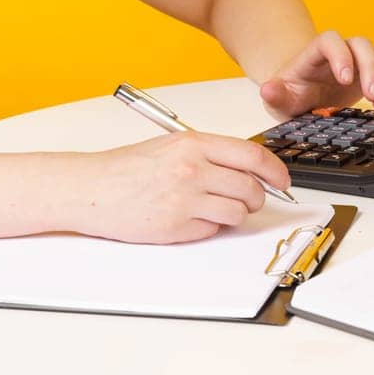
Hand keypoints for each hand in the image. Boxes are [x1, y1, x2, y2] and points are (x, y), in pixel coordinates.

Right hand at [72, 132, 291, 243]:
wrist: (90, 188)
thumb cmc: (128, 167)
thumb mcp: (172, 146)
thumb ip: (210, 154)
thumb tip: (250, 170)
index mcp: (194, 144)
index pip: (253, 156)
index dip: (276, 171)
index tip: (282, 181)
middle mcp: (192, 169)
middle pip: (251, 189)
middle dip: (255, 198)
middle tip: (245, 199)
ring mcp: (185, 200)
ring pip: (236, 214)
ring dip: (232, 215)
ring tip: (210, 208)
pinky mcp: (176, 227)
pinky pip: (212, 231)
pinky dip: (207, 228)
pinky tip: (186, 217)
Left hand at [258, 29, 373, 121]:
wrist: (303, 94)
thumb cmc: (292, 93)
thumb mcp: (279, 97)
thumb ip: (275, 93)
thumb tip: (268, 89)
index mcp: (315, 54)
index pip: (329, 41)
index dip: (340, 55)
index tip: (345, 79)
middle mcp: (341, 52)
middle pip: (361, 45)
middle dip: (371, 69)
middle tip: (373, 97)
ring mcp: (359, 60)